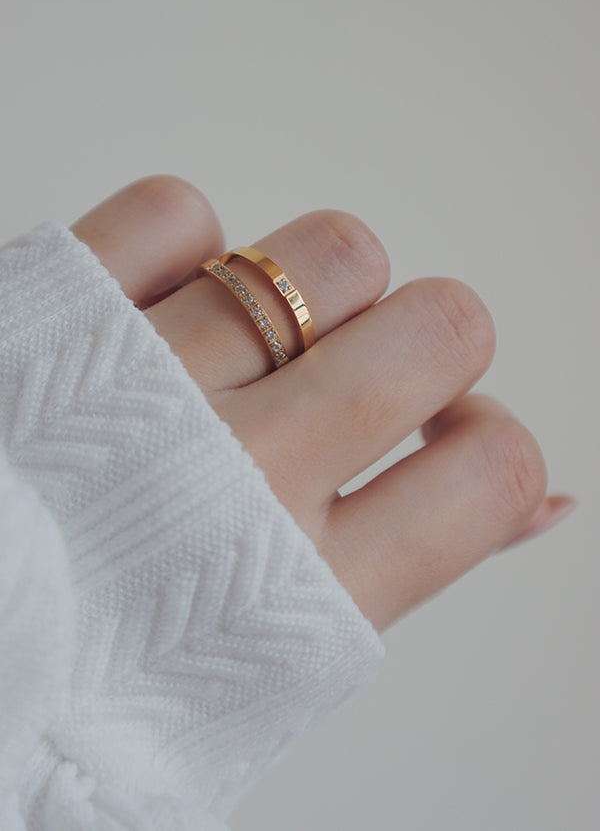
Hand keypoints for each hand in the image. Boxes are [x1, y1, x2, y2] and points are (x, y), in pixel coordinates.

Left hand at [72, 175, 574, 632]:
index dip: (488, 441)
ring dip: (315, 294)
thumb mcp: (282, 664)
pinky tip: (159, 312)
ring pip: (330, 251)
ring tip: (258, 348)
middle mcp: (242, 478)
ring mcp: (149, 384)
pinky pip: (181, 212)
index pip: (492, 468)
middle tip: (362, 376)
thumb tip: (545, 500)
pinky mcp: (56, 310)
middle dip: (427, 344)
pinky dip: (184, 250)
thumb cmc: (107, 672)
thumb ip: (420, 562)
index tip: (445, 443)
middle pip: (442, 324)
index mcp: (304, 593)